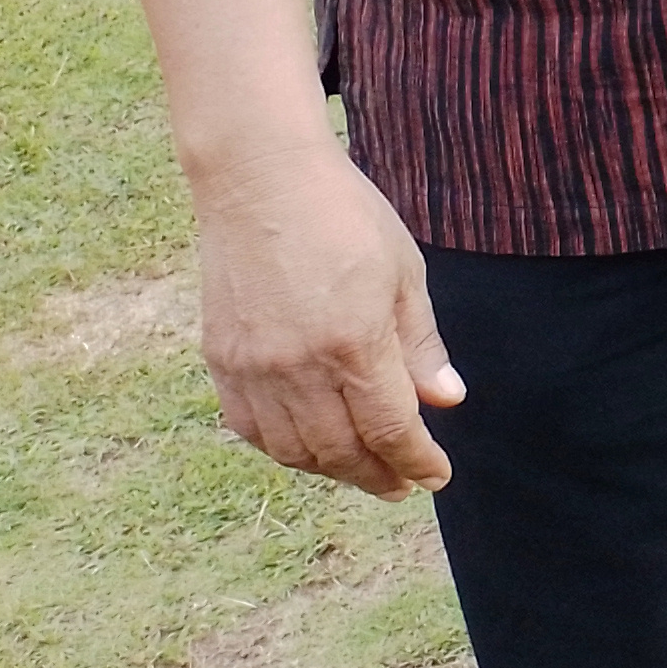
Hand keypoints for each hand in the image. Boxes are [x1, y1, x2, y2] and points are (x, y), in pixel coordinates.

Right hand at [189, 142, 462, 499]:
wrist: (261, 181)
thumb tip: (446, 401)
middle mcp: (297, 366)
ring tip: (362, 470)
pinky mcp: (220, 361)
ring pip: (293, 450)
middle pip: (340, 451)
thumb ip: (420, 345)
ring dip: (331, 469)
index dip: (416, 461)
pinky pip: (251, 429)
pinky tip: (308, 447)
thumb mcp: (403, 273)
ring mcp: (252, 368)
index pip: (390, 429)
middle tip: (402, 485)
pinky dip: (283, 448)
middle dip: (376, 476)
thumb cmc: (346, 217)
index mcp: (353, 343)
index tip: (436, 478)